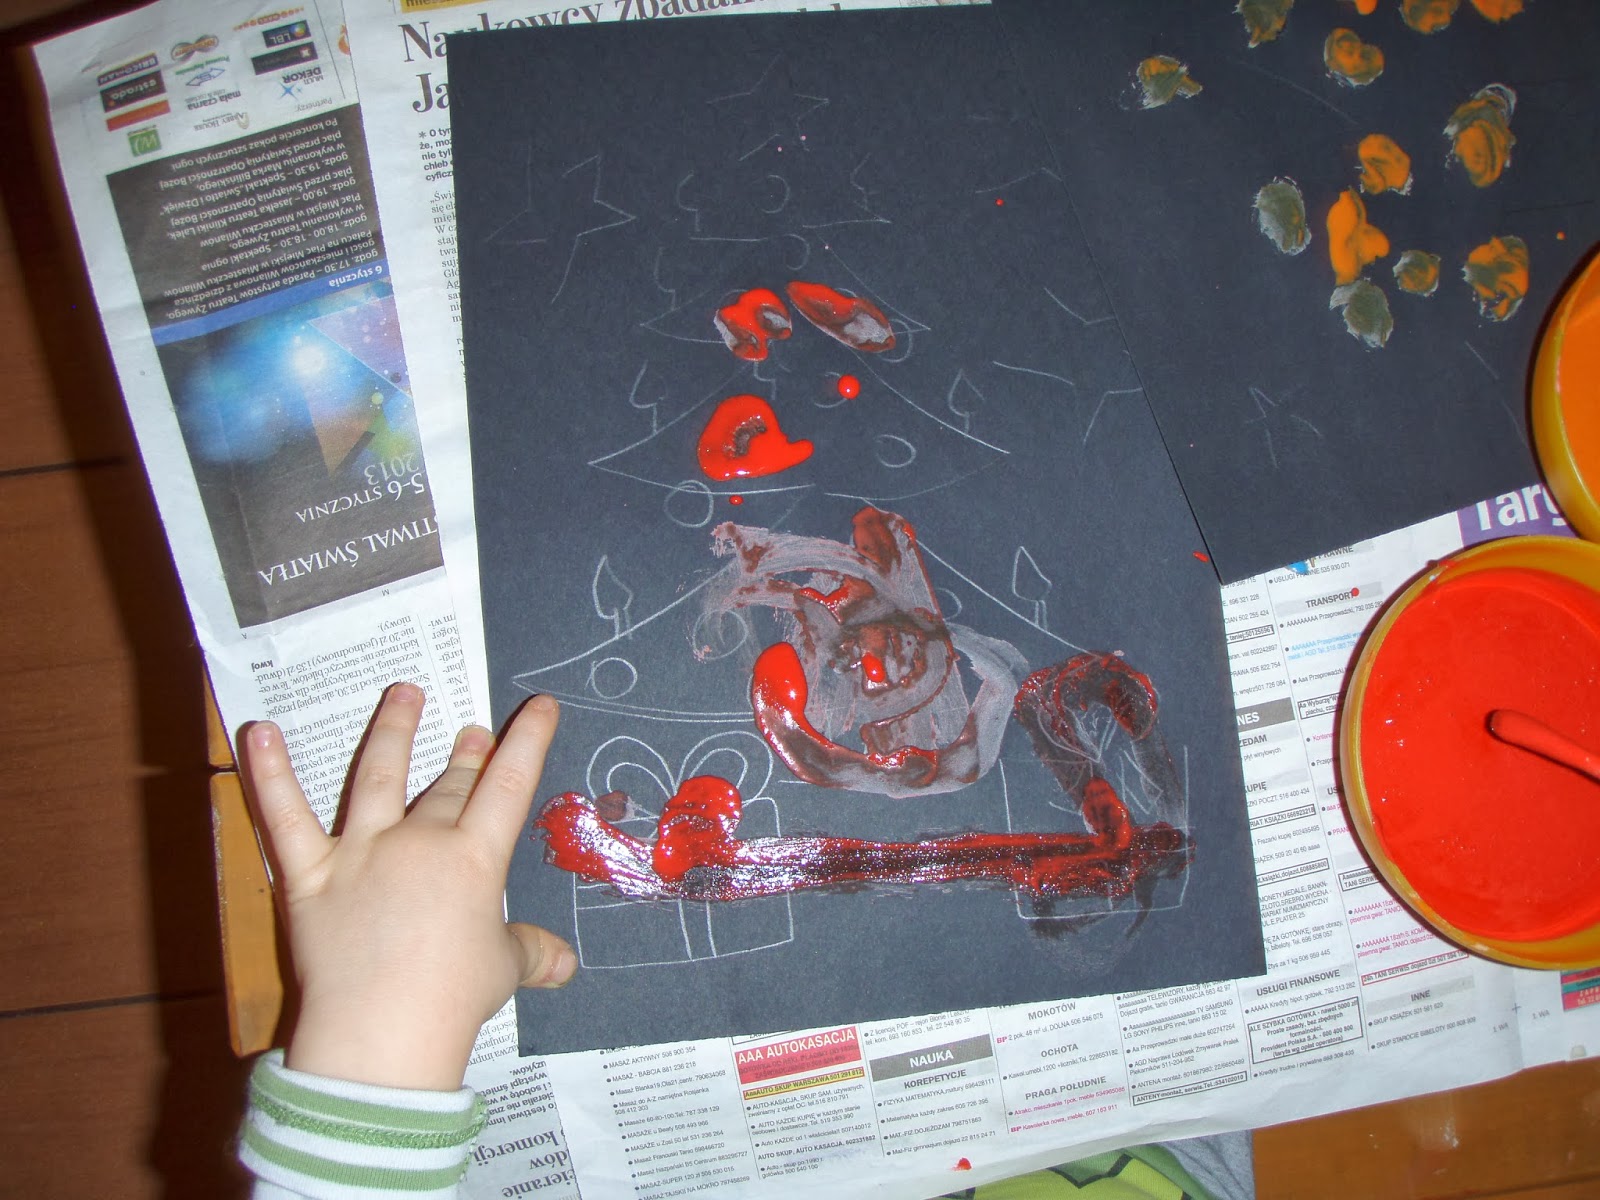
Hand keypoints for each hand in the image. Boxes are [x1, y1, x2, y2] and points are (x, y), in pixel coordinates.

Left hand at [240, 684, 575, 1089]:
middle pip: (449, 788)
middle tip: (471, 730)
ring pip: (378, 778)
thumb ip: (530, 953)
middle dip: (466, 756)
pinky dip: (269, 774)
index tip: (539, 707)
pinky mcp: (310, 875)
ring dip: (393, 731)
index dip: (528, 742)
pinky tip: (260, 732)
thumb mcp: (503, 971)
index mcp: (473, 861)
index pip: (510, 786)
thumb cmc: (451, 1001)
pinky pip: (286, 819)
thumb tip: (564, 964)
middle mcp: (420, 842)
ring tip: (404, 693)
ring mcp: (362, 852)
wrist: (381, 1033)